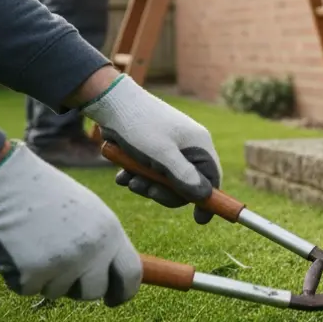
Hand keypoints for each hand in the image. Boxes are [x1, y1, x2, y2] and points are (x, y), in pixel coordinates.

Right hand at [0, 143, 141, 305]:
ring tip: (33, 244)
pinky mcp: (33, 274)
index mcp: (110, 233)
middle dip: (77, 288)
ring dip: (45, 277)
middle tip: (59, 270)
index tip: (113, 300)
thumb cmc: (44, 193)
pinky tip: (15, 248)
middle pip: (94, 292)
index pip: (131, 274)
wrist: (4, 182)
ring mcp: (63, 264)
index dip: (124, 292)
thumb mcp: (88, 211)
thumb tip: (110, 274)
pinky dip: (19, 275)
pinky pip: (28, 289)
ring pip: (57, 292)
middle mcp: (92, 251)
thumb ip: (102, 242)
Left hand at [78, 72, 222, 223]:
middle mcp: (188, 146)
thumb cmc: (139, 124)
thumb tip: (204, 196)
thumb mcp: (161, 154)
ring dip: (145, 184)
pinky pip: (150, 171)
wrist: (111, 101)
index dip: (206, 200)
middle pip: (185, 184)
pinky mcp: (153, 148)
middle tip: (141, 189)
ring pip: (164, 180)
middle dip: (162, 191)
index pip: (211, 179)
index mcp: (198, 144)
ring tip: (127, 179)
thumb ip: (183, 176)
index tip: (199, 220)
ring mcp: (170, 147)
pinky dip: (136, 175)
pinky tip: (121, 173)